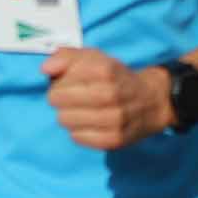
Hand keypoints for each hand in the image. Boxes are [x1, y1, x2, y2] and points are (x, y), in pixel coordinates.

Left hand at [43, 47, 172, 150]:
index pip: (58, 83)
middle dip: (60, 99)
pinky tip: (89, 123)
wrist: (152, 100)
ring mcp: (114, 119)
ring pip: (65, 121)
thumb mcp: (94, 57)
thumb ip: (66, 57)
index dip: (58, 84)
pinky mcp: (114, 140)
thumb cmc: (116, 77)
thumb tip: (45, 68)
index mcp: (104, 70)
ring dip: (68, 115)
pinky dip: (78, 131)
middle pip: (57, 102)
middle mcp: (110, 94)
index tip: (68, 83)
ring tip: (82, 110)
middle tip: (72, 98)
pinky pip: (77, 137)